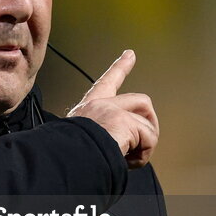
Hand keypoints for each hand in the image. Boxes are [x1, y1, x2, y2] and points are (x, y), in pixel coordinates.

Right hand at [67, 50, 158, 168]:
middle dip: (150, 122)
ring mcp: (114, 111)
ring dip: (145, 144)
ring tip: (129, 158)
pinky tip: (129, 160)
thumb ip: (98, 136)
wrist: (65, 159)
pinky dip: (143, 154)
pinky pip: (149, 138)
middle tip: (147, 140)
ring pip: (148, 123)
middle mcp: (101, 105)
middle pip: (141, 101)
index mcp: (88, 108)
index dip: (120, 67)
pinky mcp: (125, 122)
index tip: (130, 54)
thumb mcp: (78, 139)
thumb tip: (115, 150)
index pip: (106, 83)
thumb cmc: (68, 154)